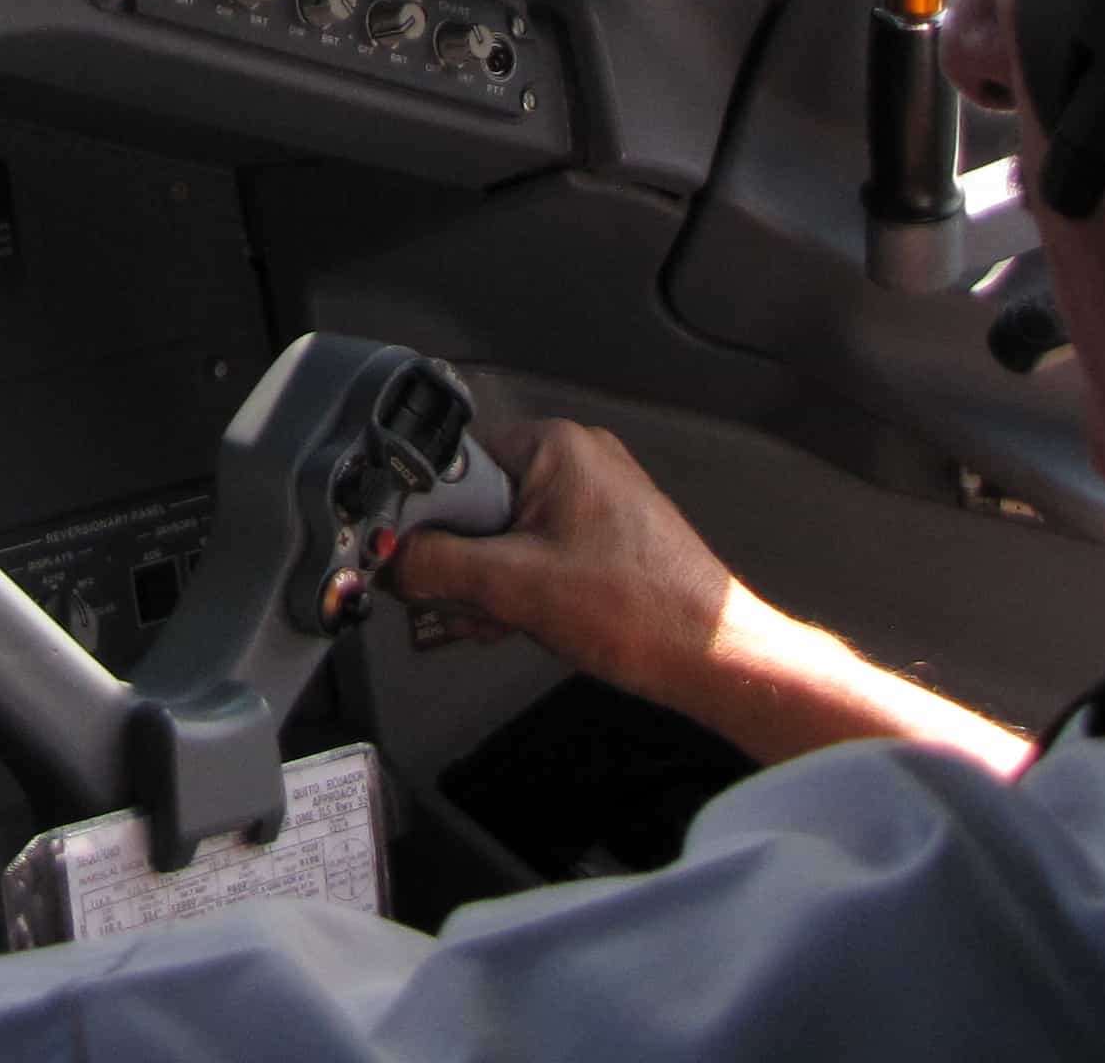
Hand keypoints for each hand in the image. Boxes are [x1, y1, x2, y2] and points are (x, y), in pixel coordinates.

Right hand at [389, 416, 741, 707]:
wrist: (714, 658)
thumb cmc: (636, 611)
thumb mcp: (513, 585)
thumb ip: (437, 565)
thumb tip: (390, 562)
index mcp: (555, 445)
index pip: (456, 461)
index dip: (429, 515)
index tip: (419, 559)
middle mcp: (577, 459)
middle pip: (479, 501)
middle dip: (462, 561)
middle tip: (461, 603)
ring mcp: (596, 497)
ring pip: (507, 532)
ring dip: (489, 581)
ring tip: (494, 622)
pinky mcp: (607, 534)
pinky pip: (539, 549)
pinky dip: (521, 585)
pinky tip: (518, 623)